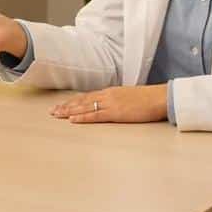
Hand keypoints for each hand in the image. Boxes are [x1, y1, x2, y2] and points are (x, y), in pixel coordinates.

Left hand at [50, 85, 168, 123]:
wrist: (159, 97)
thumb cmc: (148, 99)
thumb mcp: (129, 97)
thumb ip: (118, 100)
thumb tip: (111, 105)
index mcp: (110, 92)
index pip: (87, 96)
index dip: (74, 101)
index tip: (62, 105)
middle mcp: (107, 96)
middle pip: (82, 101)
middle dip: (66, 106)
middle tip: (52, 111)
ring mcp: (110, 104)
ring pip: (85, 107)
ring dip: (69, 111)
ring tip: (57, 115)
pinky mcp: (115, 113)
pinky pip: (95, 116)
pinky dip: (83, 118)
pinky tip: (73, 120)